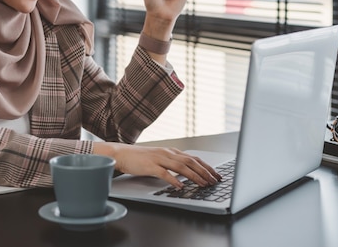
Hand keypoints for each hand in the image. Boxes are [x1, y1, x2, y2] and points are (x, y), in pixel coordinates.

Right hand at [93, 142, 220, 187]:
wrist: (122, 154)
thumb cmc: (140, 158)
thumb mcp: (160, 158)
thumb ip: (172, 163)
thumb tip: (187, 173)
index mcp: (171, 151)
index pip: (194, 158)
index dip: (206, 166)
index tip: (216, 174)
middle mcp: (167, 153)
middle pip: (191, 162)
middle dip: (205, 172)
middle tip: (214, 181)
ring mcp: (159, 159)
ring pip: (181, 167)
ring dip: (194, 176)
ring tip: (203, 184)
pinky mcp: (150, 166)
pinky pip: (164, 173)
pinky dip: (174, 180)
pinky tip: (181, 186)